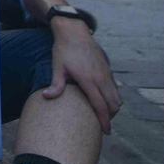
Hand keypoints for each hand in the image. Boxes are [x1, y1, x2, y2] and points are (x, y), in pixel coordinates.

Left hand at [44, 17, 120, 131]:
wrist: (74, 32)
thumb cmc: (64, 50)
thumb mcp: (57, 67)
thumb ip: (55, 84)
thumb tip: (46, 97)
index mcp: (89, 80)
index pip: (101, 106)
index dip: (104, 121)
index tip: (105, 131)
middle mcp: (101, 78)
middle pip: (113, 105)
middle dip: (110, 117)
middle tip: (102, 125)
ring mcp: (106, 73)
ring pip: (117, 97)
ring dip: (113, 108)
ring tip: (104, 114)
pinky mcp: (108, 69)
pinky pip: (116, 88)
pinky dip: (114, 98)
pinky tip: (104, 100)